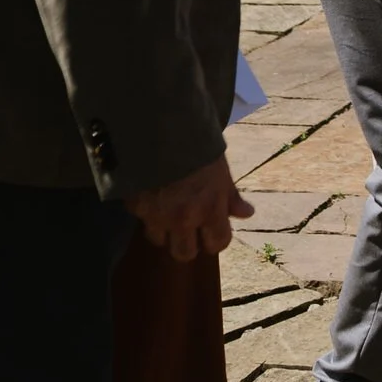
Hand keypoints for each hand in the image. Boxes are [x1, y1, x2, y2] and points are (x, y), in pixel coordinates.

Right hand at [127, 155, 252, 261]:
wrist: (163, 127)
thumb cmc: (199, 146)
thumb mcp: (221, 170)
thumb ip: (231, 196)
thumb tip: (247, 213)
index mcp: (210, 210)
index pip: (217, 244)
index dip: (216, 240)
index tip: (213, 232)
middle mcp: (183, 219)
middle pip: (184, 254)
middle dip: (188, 245)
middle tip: (189, 230)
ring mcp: (156, 216)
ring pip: (159, 240)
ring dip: (164, 230)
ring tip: (167, 212)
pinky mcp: (135, 206)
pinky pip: (141, 218)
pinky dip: (146, 211)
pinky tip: (151, 194)